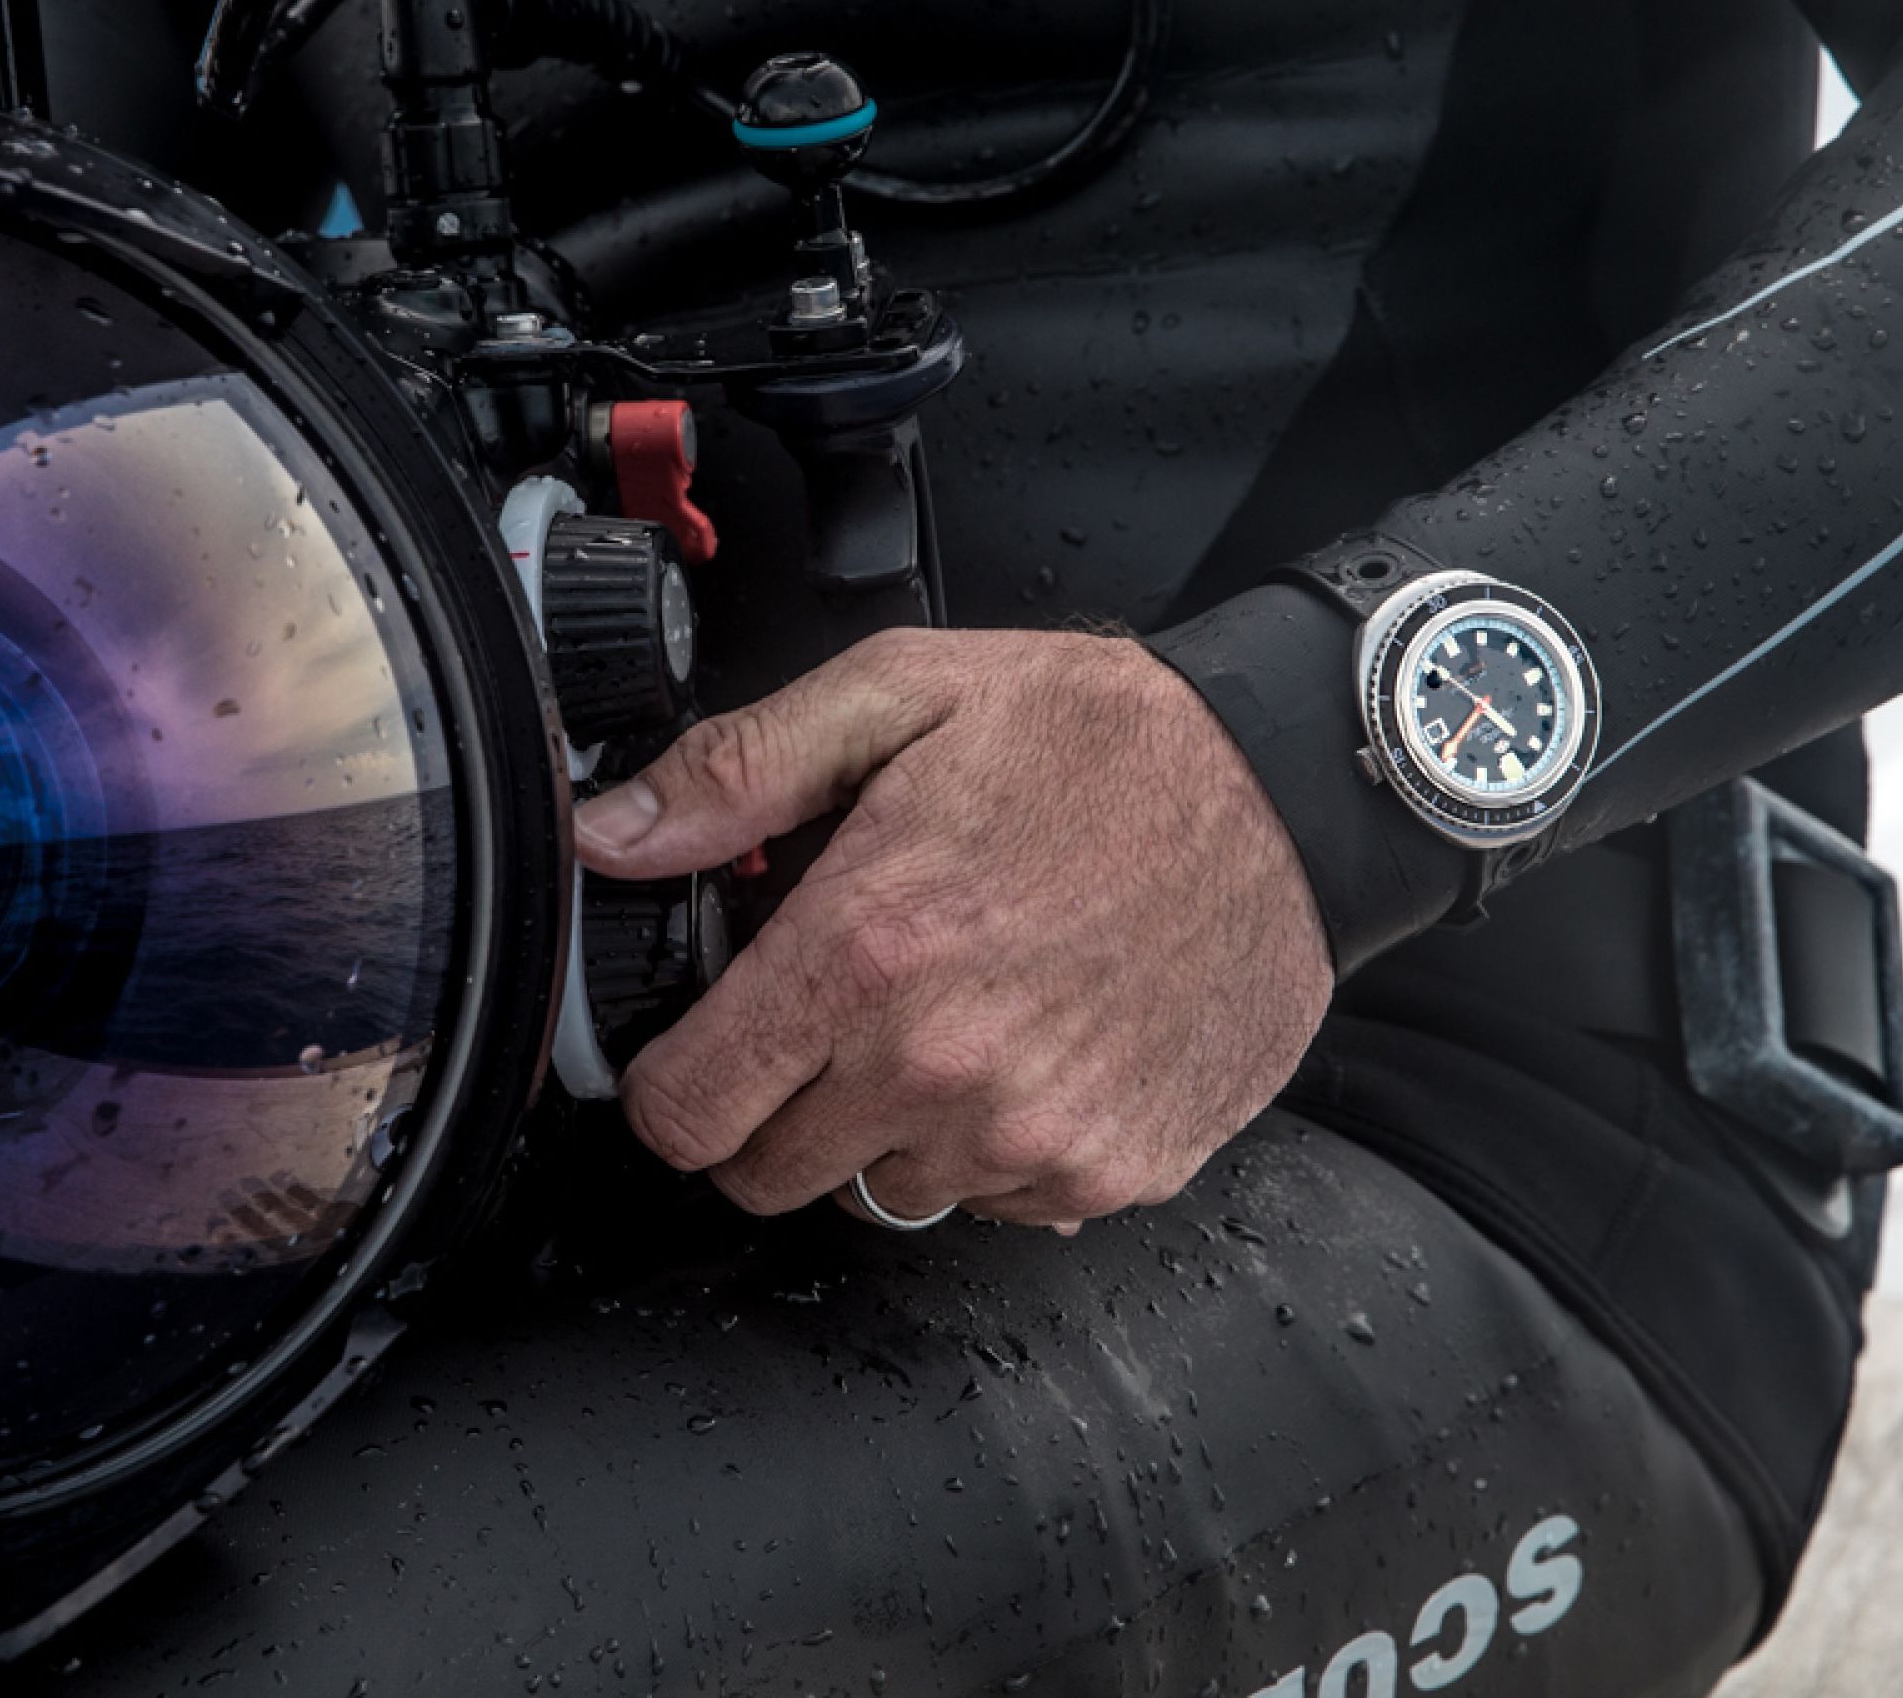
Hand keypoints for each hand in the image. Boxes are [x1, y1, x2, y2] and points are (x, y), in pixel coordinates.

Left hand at [575, 629, 1334, 1230]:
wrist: (1294, 788)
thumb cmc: (1104, 739)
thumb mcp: (903, 697)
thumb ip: (736, 773)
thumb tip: (608, 838)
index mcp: (866, 951)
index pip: (687, 1112)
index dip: (672, 1082)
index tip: (700, 1047)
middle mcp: (940, 1067)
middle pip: (766, 1176)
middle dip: (771, 1106)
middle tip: (830, 1019)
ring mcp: (1031, 1135)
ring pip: (882, 1196)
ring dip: (888, 1128)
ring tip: (952, 1016)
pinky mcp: (1111, 1170)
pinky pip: (997, 1204)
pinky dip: (996, 1145)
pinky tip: (1034, 1045)